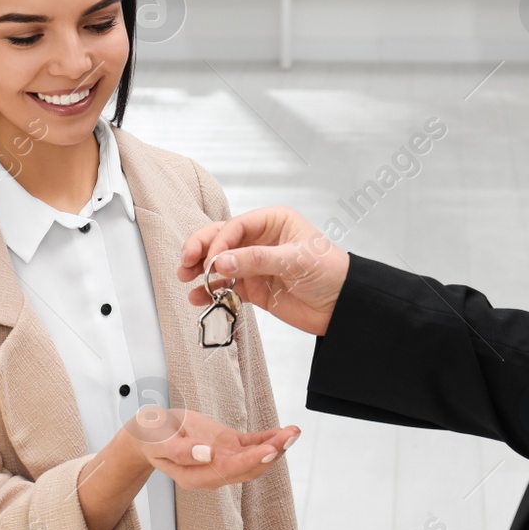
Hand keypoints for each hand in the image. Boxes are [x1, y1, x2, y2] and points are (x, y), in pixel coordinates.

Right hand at [118, 405, 298, 489]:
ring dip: (276, 446)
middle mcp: (213, 472)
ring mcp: (223, 460)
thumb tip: (206, 454)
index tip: (269, 449)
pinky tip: (284, 432)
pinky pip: (251, 445)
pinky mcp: (227, 447)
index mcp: (195, 476)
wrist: (150, 433)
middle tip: (289, 437)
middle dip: (272, 453)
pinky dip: (268, 438)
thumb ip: (182, 451)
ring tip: (293, 432)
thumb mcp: (159, 443)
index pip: (227, 471)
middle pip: (247, 467)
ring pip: (254, 457)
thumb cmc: (153, 438)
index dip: (250, 461)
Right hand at [179, 206, 350, 335]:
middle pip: (221, 241)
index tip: (212, 261)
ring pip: (219, 264)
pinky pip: (226, 288)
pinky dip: (211, 293)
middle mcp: (261, 240)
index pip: (235, 226)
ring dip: (201, 272)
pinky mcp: (254, 288)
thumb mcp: (295, 260)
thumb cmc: (330, 272)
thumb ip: (256, 260)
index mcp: (274, 222)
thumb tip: (220, 262)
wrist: (343, 307)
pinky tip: (199, 299)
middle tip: (185, 264)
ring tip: (187, 281)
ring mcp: (255, 265)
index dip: (219, 242)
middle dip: (200, 251)